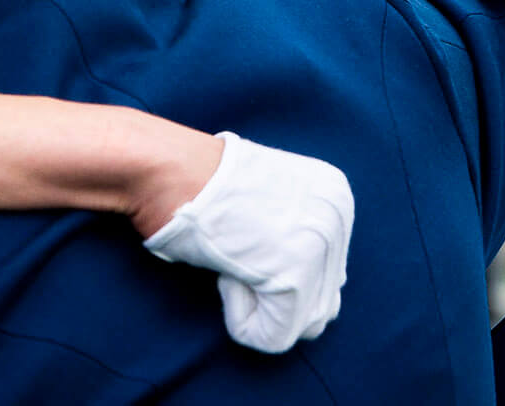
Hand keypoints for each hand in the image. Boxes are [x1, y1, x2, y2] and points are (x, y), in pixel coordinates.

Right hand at [142, 132, 352, 352]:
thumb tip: (309, 288)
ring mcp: (321, 246)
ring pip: (303, 324)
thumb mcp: (265, 197)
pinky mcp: (295, 277)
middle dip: (271, 291)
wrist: (165, 167)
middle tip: (233, 247)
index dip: (271, 266)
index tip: (240, 231)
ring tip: (232, 257)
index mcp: (335, 196)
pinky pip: (273, 335)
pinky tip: (225, 271)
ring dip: (258, 304)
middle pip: (321, 301)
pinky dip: (240, 318)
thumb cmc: (195, 182)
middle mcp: (339, 217)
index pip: (326, 272)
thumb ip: (296, 234)